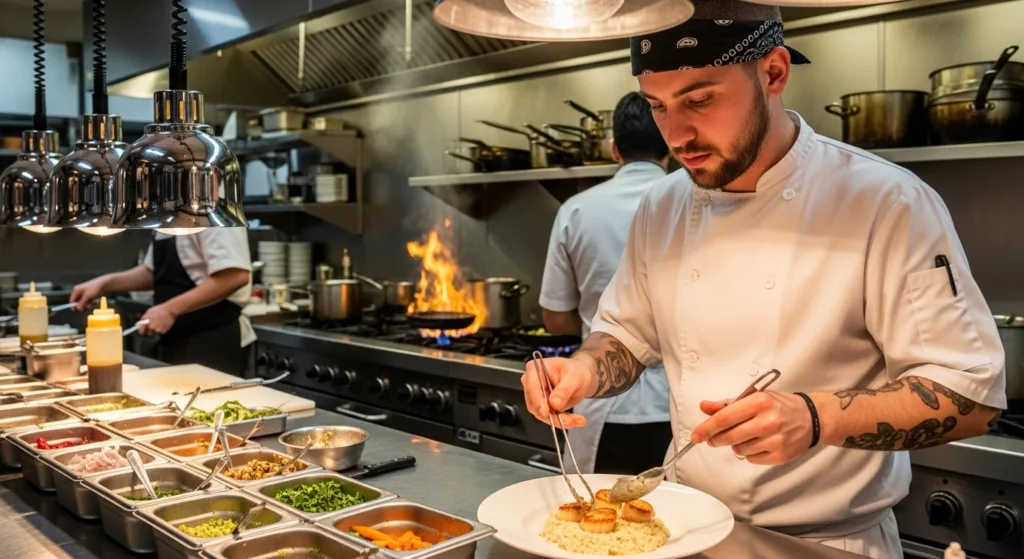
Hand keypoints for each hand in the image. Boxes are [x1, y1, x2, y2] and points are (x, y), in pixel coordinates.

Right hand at [69, 278, 105, 309]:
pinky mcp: (88, 296)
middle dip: (82, 305)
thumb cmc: (94, 287)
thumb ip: (82, 302)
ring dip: (86, 305)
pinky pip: (87, 302)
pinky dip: (89, 303)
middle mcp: (79, 292)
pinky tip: (93, 302)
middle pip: (77, 302)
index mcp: (76, 290)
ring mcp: (84, 295)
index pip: (72, 299)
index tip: (75, 310)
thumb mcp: (87, 295)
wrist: (103, 284)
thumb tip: (77, 308)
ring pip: (82, 303)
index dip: (73, 305)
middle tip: (87, 306)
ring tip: (91, 304)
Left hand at [139, 304, 177, 335]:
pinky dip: (162, 330)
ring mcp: (157, 329)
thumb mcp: (148, 312)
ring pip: (155, 333)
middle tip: (155, 324)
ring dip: (156, 330)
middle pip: (148, 333)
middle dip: (150, 330)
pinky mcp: (163, 331)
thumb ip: (143, 319)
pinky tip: (163, 324)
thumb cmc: (159, 310)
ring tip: (160, 323)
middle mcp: (150, 327)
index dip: (142, 331)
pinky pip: (160, 333)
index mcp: (146, 322)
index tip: (144, 331)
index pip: (141, 331)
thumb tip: (140, 324)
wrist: (169, 310)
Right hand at [521, 357, 595, 428]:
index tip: (546, 413)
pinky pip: (549, 418)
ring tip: (576, 420)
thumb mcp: (574, 377)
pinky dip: (562, 421)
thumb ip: (564, 390)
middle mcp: (532, 383)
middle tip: (569, 420)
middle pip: (535, 405)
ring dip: (560, 420)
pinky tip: (575, 420)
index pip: (532, 388)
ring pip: (542, 414)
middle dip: (552, 416)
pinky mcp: (543, 406)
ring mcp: (537, 396)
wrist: (582, 376)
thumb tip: (554, 403)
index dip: (538, 402)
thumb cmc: (576, 370)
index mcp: (536, 369)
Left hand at [690, 392, 813, 465]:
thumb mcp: (753, 397)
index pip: (725, 418)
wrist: (810, 417)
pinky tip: (759, 443)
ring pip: (738, 450)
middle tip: (715, 438)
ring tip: (748, 435)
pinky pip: (751, 459)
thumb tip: (704, 407)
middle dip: (716, 438)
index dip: (706, 428)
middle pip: (728, 436)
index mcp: (759, 402)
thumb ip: (726, 404)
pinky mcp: (780, 455)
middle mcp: (768, 421)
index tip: (696, 435)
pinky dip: (749, 453)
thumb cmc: (779, 406)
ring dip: (736, 445)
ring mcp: (775, 440)